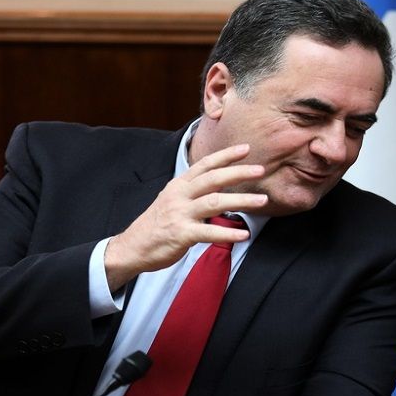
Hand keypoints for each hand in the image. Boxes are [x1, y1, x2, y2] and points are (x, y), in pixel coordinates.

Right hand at [103, 143, 268, 290]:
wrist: (133, 247)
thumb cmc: (158, 224)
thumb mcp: (173, 200)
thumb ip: (195, 192)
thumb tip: (220, 186)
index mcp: (179, 185)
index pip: (205, 164)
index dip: (226, 155)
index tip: (246, 148)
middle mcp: (180, 195)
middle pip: (213, 179)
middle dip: (238, 172)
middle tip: (261, 169)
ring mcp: (180, 214)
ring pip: (214, 202)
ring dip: (241, 201)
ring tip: (262, 200)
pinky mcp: (181, 234)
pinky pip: (209, 232)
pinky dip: (228, 233)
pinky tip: (244, 234)